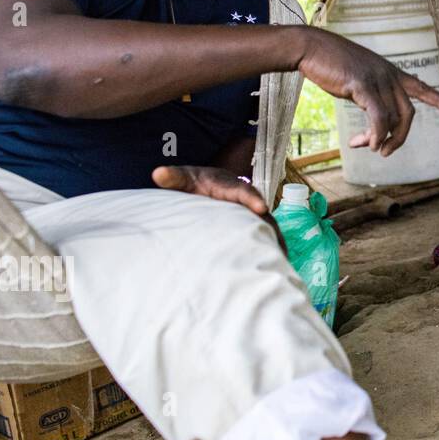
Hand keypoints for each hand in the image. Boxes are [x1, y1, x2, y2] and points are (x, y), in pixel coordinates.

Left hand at [151, 165, 284, 251]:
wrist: (207, 183)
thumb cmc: (195, 182)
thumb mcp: (184, 177)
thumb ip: (174, 177)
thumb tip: (158, 174)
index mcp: (230, 187)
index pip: (243, 191)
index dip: (252, 199)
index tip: (260, 208)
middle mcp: (246, 200)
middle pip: (262, 213)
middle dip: (269, 226)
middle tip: (276, 243)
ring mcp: (251, 213)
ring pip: (267, 226)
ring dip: (274, 241)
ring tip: (280, 260)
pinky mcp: (252, 225)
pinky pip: (264, 235)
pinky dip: (270, 247)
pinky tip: (275, 265)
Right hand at [294, 27, 438, 156]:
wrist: (310, 47)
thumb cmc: (330, 64)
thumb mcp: (357, 80)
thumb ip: (370, 96)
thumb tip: (375, 122)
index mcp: (389, 72)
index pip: (419, 86)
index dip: (436, 98)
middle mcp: (388, 75)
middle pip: (408, 113)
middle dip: (399, 137)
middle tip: (385, 152)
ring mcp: (377, 79)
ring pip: (392, 119)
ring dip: (380, 139)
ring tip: (365, 146)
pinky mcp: (362, 85)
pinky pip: (378, 117)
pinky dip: (376, 134)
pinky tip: (368, 143)